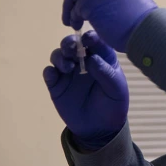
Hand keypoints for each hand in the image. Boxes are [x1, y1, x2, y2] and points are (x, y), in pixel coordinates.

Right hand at [43, 30, 128, 149]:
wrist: (100, 129)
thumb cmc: (113, 104)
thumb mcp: (116, 89)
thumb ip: (106, 73)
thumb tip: (91, 58)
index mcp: (102, 58)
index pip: (95, 41)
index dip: (90, 37)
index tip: (88, 39)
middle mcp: (83, 61)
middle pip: (73, 44)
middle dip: (70, 42)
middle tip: (71, 48)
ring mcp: (69, 72)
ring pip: (59, 55)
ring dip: (60, 56)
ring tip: (68, 67)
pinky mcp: (56, 85)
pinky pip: (49, 73)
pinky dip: (49, 71)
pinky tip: (53, 75)